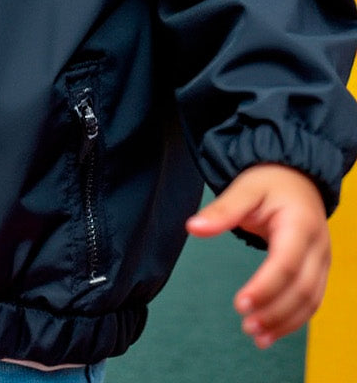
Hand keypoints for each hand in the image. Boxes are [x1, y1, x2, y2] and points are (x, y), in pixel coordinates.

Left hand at [185, 164, 330, 348]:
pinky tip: (269, 333)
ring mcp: (322, 260)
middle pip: (301, 287)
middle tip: (245, 325)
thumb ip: (221, 211)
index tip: (239, 303)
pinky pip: (310, 301)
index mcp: (300, 223)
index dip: (264, 287)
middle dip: (274, 311)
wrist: (296, 179)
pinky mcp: (319, 271)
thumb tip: (192, 228)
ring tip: (255, 335)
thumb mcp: (244, 189)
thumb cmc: (269, 183)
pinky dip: (292, 320)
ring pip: (309, 300)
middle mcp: (317, 245)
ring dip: (284, 322)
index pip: (286, 263)